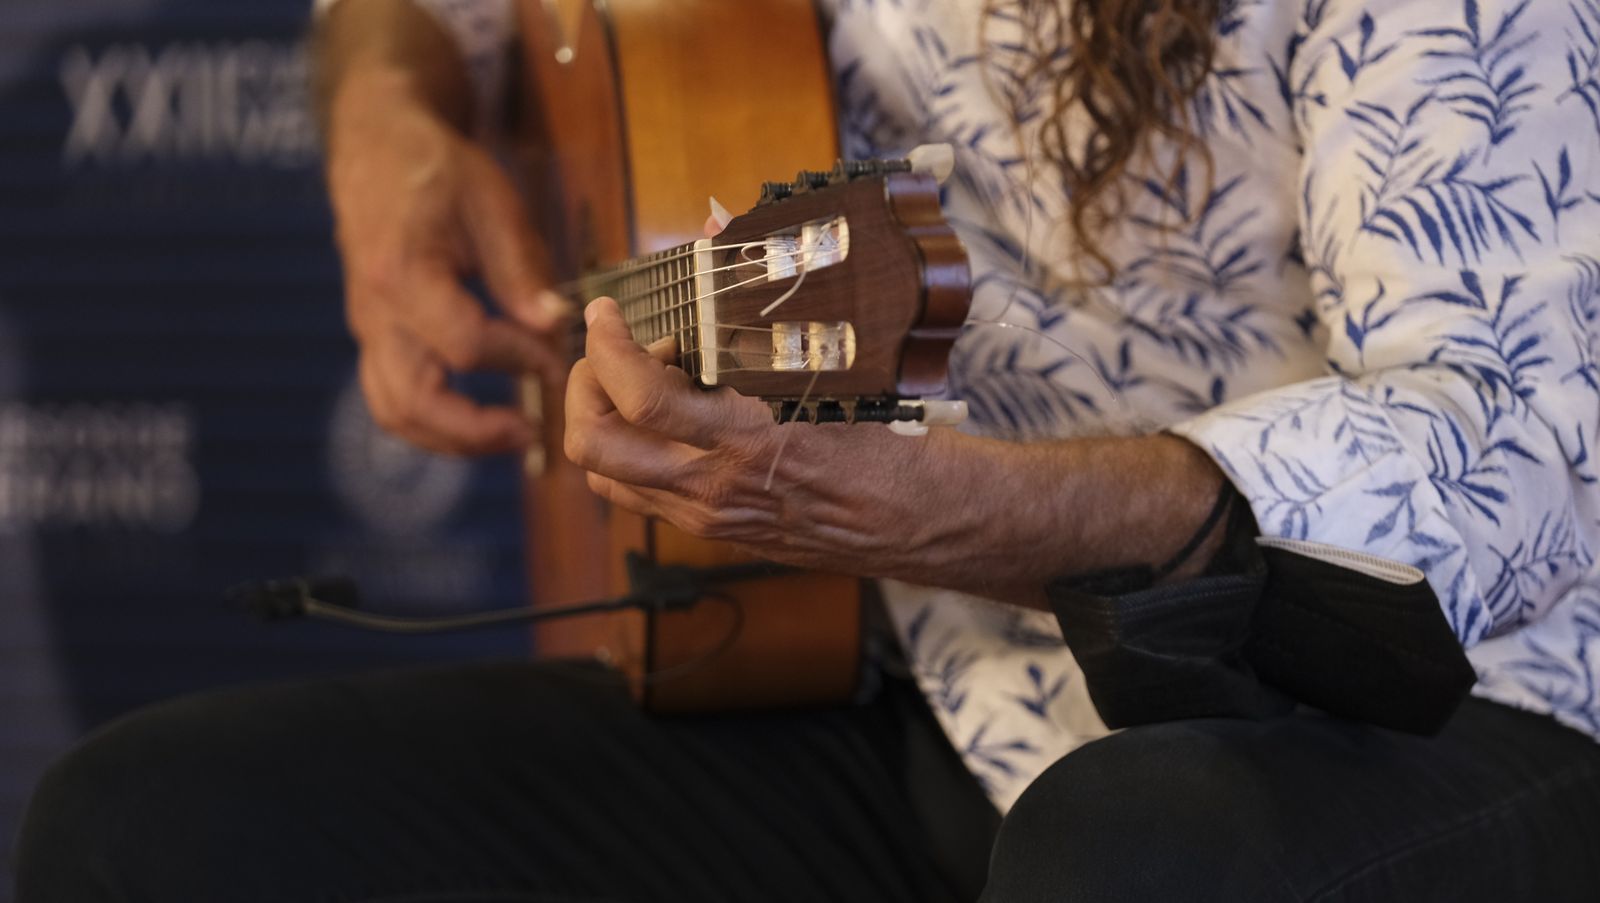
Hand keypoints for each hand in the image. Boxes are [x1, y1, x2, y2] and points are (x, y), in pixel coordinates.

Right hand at [326, 70, 567, 454]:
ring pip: (394, 412)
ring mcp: (368, 329)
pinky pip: (391, 400)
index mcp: (402, 272)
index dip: (519, 358)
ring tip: (511, 436)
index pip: (464, 343)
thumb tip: (555, 326)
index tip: (559, 356)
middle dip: (475, 431)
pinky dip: (433, 425)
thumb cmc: (438, 169)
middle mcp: (375, 311)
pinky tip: (480, 423)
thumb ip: (521, 268)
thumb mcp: (491, 201)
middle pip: (413, 400)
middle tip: (531, 432)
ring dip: (452, 440)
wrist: (375, 149)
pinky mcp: (374, 338)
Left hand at [563, 297, 965, 578]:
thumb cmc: (882, 434)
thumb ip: (762, 292)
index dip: (606, 345)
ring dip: (605, 420)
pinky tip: (671, 421)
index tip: (605, 313)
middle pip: (594, 445)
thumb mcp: (831, 360)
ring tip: (647, 384)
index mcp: (746, 437)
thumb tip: (717, 222)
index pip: (639, 395)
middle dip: (584, 385)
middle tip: (613, 351)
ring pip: (605, 476)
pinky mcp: (712, 531)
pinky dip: (631, 451)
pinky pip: (637, 495)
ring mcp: (708, 515)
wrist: (914, 517)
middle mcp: (715, 485)